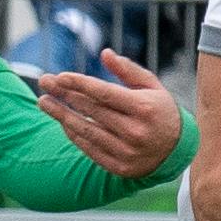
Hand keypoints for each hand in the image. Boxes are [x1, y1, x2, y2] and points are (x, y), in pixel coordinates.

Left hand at [35, 49, 183, 176]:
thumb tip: (104, 53)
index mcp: (144, 108)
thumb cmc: (160, 110)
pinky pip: (90, 148)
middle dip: (65, 95)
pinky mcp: (120, 167)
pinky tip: (62, 120)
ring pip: (87, 130)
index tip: (60, 76)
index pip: (104, 93)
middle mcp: (135, 131)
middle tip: (45, 82)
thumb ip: (128, 70)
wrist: (176, 150)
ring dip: (61, 115)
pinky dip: (74, 134)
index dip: (80, 84)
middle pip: (92, 110)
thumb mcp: (152, 86)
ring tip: (43, 102)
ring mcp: (127, 152)